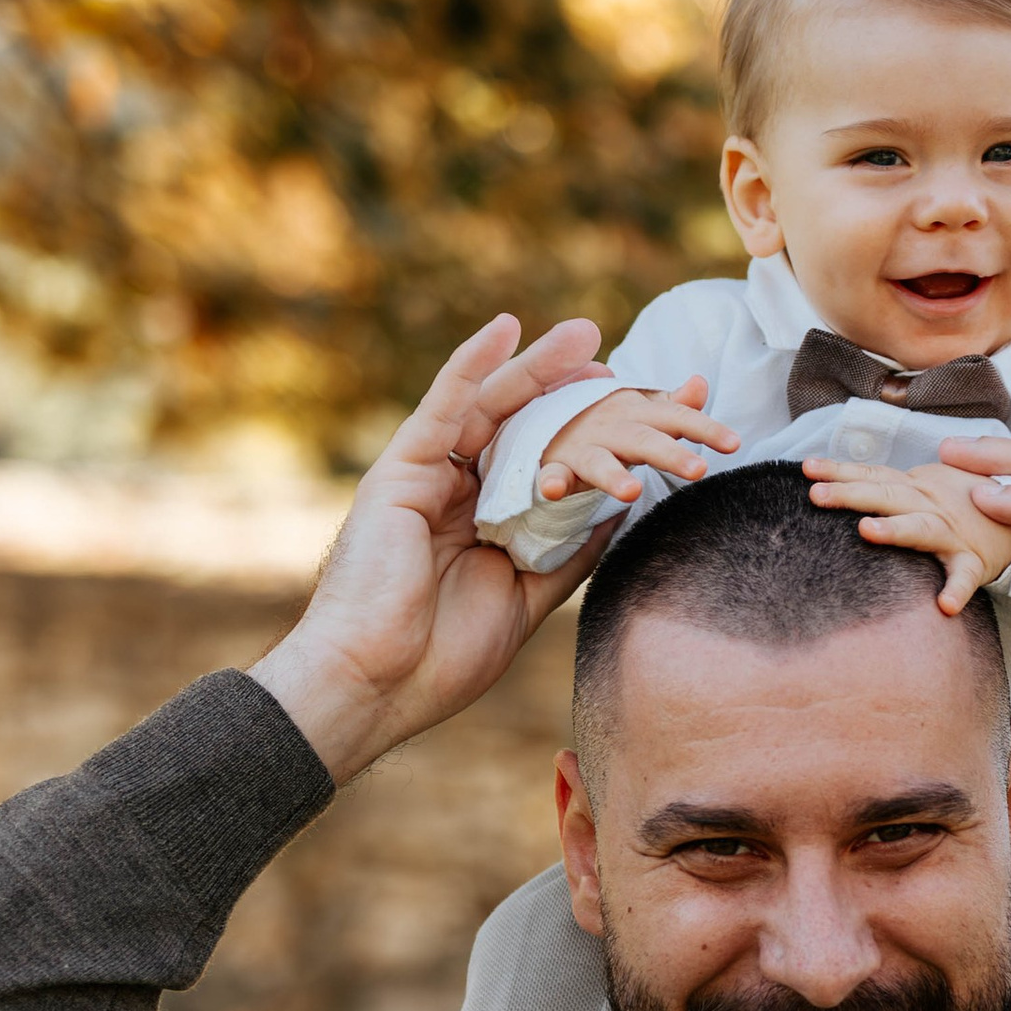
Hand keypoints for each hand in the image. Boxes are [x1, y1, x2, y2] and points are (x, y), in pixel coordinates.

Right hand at [252, 315, 611, 782]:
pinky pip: (442, 408)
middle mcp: (456, 492)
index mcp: (485, 522)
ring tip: (584, 334)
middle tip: (613, 354)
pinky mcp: (401, 470)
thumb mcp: (526, 597)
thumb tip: (617, 508)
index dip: (584, 435)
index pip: (542, 464)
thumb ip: (568, 552)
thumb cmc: (443, 655)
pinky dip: (472, 366)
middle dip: (566, 389)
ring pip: (488, 408)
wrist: (379, 681)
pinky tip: (506, 329)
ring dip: (535, 366)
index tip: (632, 409)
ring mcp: (428, 478)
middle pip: (519, 428)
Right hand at [539, 377, 738, 504]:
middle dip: (670, 454)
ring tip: (632, 493)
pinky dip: (551, 481)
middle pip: (644, 440)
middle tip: (698, 470)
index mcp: (637, 411)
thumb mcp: (641, 410)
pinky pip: (552, 475)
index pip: (676, 417)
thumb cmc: (608, 420)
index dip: (705, 429)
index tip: (734, 444)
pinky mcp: (556, 465)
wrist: (544, 414)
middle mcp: (611, 426)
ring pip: (599, 462)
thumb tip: (701, 383)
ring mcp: (582, 446)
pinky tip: (552, 489)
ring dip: (614, 475)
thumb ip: (674, 405)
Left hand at [803, 451, 1010, 614]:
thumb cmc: (963, 504)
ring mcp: (951, 532)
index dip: (839, 471)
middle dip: (850, 494)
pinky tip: (943, 607)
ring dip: (895, 529)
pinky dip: (956, 590)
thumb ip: (891, 482)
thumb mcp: (927, 485)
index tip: (806, 469)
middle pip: (885, 494)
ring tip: (867, 532)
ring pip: (920, 528)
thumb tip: (845, 474)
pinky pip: (964, 576)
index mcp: (914, 488)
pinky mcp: (973, 560)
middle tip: (817, 495)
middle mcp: (929, 504)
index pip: (872, 475)